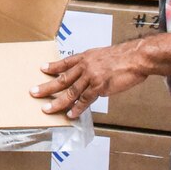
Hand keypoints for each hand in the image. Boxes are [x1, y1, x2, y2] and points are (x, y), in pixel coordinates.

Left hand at [33, 42, 150, 118]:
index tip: (42, 68)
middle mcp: (85, 66)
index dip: (53, 66)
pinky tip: (70, 114)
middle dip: (46, 87)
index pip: (65, 62)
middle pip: (62, 78)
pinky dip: (77, 108)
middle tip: (33, 92)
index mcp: (86, 57)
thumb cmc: (124, 57)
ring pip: (70, 91)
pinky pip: (85, 100)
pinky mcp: (100, 87)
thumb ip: (94, 64)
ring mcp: (91, 77)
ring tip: (47, 109)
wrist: (137, 57)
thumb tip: (88, 75)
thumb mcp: (103, 55)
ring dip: (57, 102)